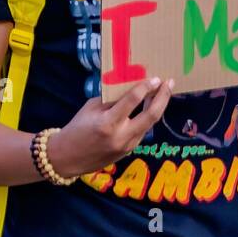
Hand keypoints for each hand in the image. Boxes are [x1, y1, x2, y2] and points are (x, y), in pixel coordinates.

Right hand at [47, 77, 174, 178]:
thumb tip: (130, 86)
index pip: (132, 101)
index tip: (155, 78)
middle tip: (169, 83)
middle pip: (151, 115)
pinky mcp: (129, 151)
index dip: (145, 87)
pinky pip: (143, 131)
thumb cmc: (77, 128)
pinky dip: (148, 117)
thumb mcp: (90, 108)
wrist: (68, 158)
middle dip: (163, 97)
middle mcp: (121, 135)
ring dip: (158, 107)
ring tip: (163, 92)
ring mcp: (127, 146)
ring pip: (150, 124)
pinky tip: (150, 106)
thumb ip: (111, 99)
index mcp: (108, 123)